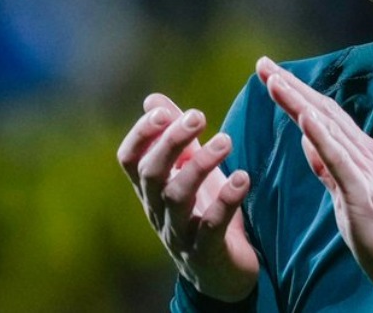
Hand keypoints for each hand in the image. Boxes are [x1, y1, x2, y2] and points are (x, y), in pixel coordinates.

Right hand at [117, 93, 258, 301]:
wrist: (222, 273)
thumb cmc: (203, 212)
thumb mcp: (188, 172)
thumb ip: (174, 138)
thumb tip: (152, 100)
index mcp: (150, 189)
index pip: (129, 159)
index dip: (141, 134)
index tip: (164, 112)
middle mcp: (158, 210)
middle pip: (151, 174)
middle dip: (171, 142)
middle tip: (198, 116)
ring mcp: (179, 233)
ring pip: (177, 197)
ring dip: (200, 164)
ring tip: (226, 140)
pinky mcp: (206, 252)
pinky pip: (211, 225)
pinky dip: (226, 199)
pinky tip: (242, 177)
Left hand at [256, 57, 372, 298]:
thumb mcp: (347, 193)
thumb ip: (328, 166)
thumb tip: (307, 140)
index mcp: (361, 154)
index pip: (324, 115)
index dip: (297, 93)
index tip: (271, 75)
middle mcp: (365, 153)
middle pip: (323, 111)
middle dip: (292, 86)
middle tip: (263, 64)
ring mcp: (366, 170)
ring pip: (328, 127)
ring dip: (300, 102)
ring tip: (275, 80)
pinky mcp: (362, 192)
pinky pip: (338, 158)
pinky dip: (320, 135)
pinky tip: (304, 116)